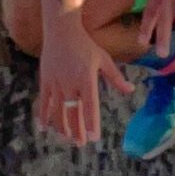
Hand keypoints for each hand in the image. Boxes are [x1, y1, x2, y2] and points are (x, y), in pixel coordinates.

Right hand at [37, 17, 133, 147]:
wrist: (61, 31)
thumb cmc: (85, 45)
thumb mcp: (104, 59)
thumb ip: (115, 77)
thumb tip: (131, 89)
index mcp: (87, 79)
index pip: (90, 105)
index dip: (91, 122)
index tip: (93, 137)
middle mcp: (70, 83)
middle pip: (73, 112)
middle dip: (77, 130)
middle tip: (81, 144)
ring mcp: (56, 83)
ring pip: (58, 110)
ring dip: (62, 127)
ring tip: (67, 139)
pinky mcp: (46, 81)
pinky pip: (44, 102)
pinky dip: (43, 116)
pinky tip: (44, 129)